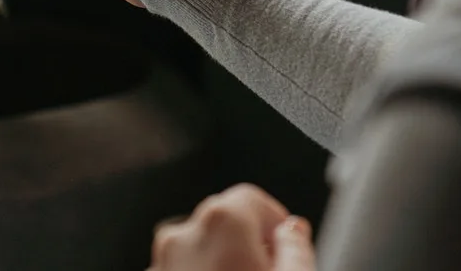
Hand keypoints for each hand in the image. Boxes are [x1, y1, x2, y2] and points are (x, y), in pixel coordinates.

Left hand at [149, 184, 315, 270]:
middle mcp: (183, 233)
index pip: (252, 197)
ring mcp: (163, 260)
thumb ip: (297, 245)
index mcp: (220, 220)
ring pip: (202, 246)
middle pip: (225, 220)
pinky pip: (184, 266)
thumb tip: (293, 230)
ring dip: (223, 260)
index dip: (275, 221)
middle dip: (249, 242)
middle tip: (269, 270)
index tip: (286, 244)